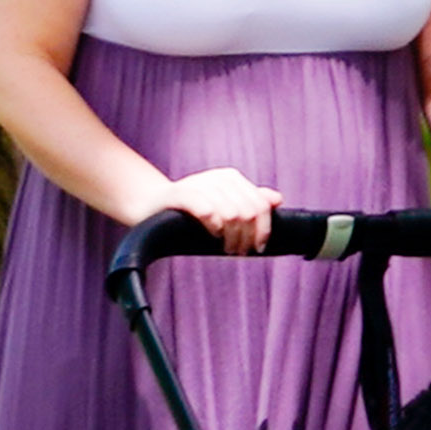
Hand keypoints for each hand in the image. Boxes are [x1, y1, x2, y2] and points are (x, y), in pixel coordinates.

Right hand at [160, 167, 281, 254]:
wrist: (152, 205)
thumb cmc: (192, 209)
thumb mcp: (224, 204)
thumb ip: (250, 200)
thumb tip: (278, 199)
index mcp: (231, 178)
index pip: (260, 204)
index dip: (263, 229)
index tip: (257, 248)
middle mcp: (217, 177)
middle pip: (248, 212)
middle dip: (247, 237)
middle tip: (238, 252)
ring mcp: (198, 184)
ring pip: (232, 214)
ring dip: (231, 237)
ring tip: (225, 248)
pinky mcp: (180, 194)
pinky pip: (207, 211)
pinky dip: (214, 226)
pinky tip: (212, 234)